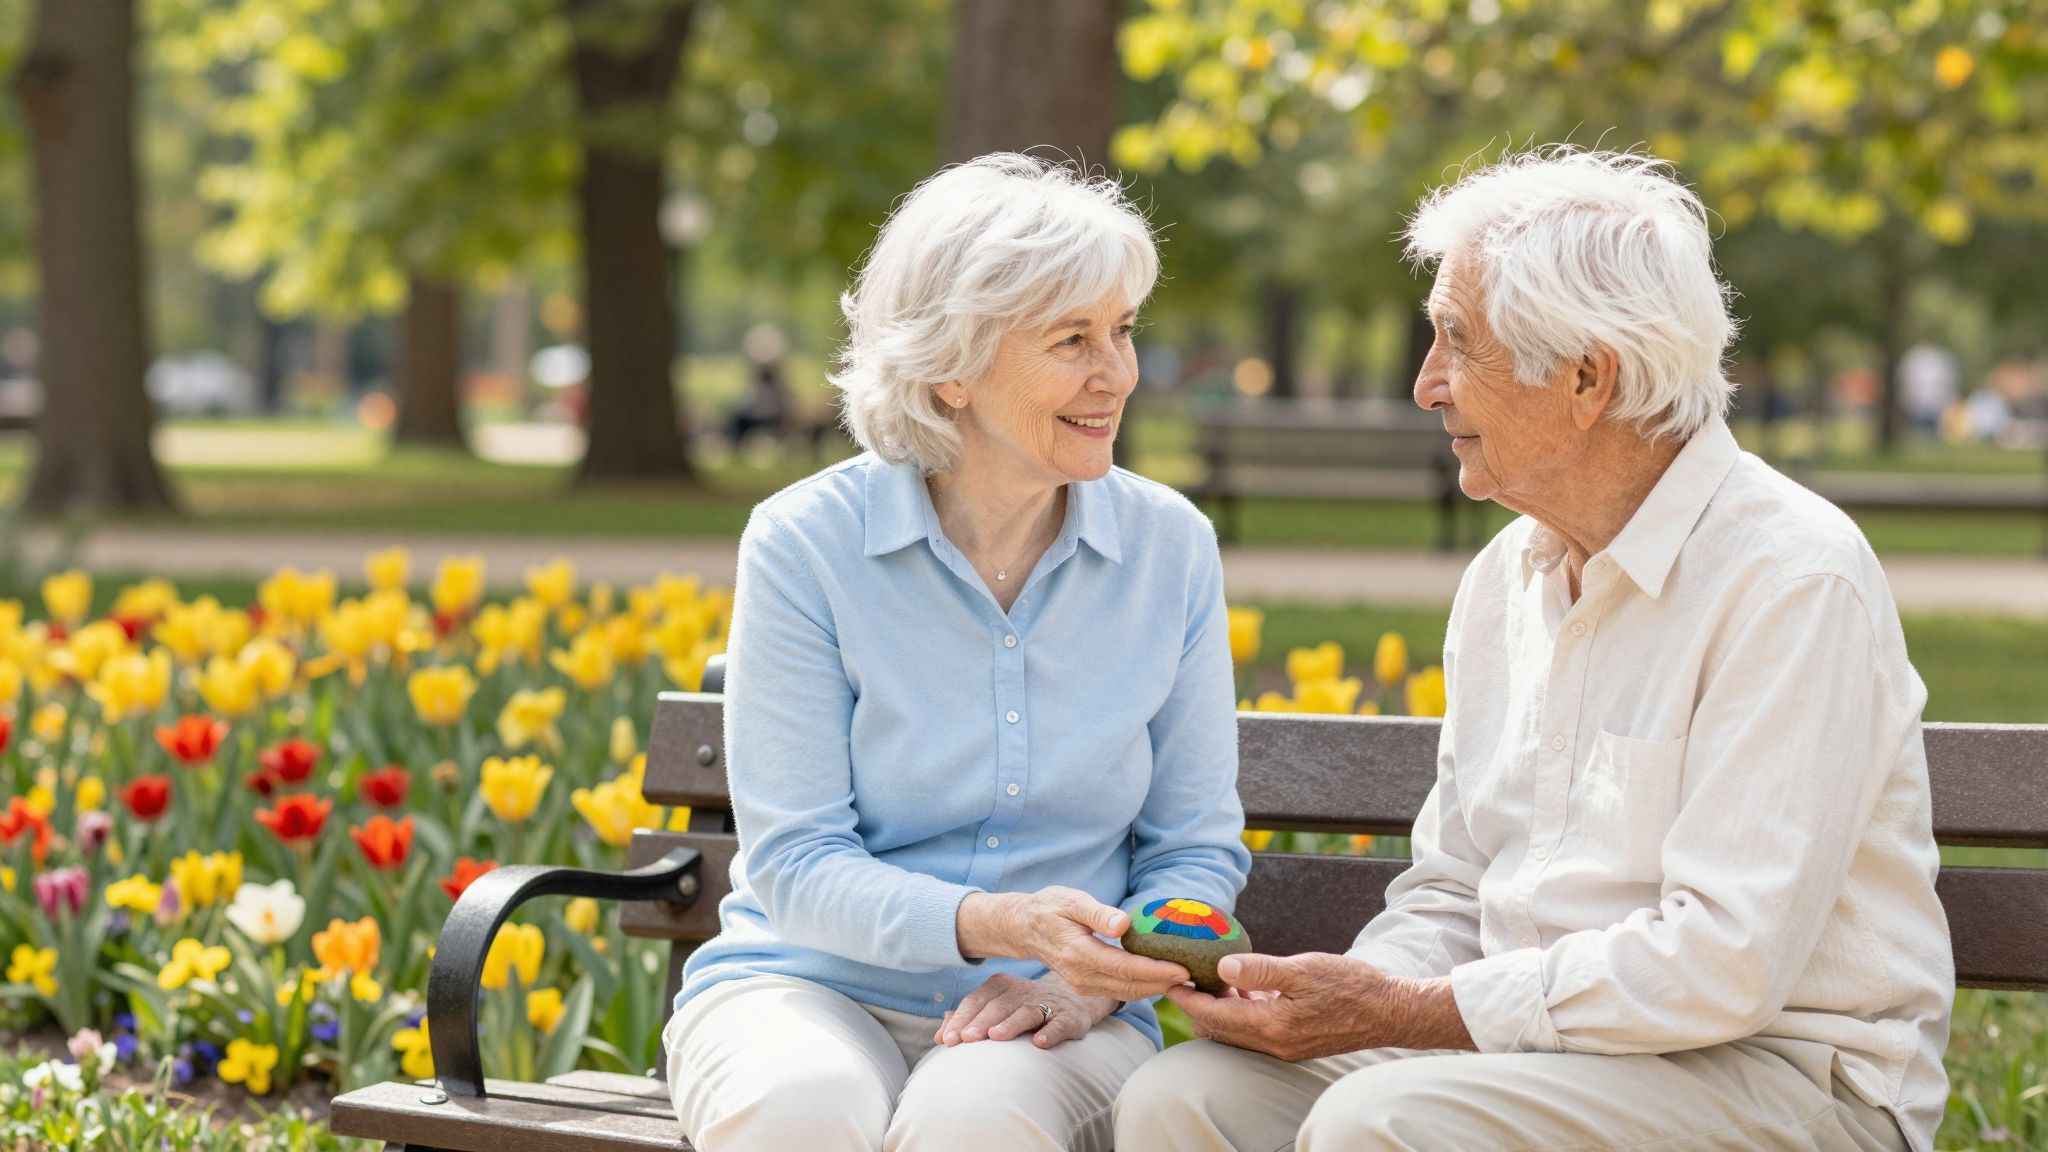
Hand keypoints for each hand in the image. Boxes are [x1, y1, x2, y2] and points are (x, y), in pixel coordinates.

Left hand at [933, 973, 1115, 1049]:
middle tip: (966, 1039)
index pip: (977, 1001)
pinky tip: (1040, 1043)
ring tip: (996, 1037)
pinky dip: (1051, 1032)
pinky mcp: (1069, 1017)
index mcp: (1000, 986)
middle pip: (998, 1007)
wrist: (1072, 1002)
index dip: (962, 1019)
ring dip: (1011, 1024)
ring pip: (1026, 1013)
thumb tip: (939, 1036)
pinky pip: (1060, 1024)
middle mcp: (1022, 991)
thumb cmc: (1023, 1009)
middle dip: (980, 1023)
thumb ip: (967, 1020)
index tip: (948, 1040)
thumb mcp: (995, 1008)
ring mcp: (1047, 1003)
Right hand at [955, 887, 1189, 999]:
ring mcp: (1082, 985)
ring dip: (1157, 990)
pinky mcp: (1086, 987)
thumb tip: (1124, 925)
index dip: (1156, 971)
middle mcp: (1081, 976)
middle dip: (1164, 985)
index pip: (1125, 968)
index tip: (1184, 968)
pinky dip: (1144, 989)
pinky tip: (1163, 980)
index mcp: (1079, 953)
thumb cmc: (1050, 907)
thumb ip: (1097, 913)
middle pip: (1131, 987)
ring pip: (1127, 994)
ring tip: (1187, 982)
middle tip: (1196, 978)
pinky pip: (1120, 992)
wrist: (1023, 927)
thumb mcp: (1071, 901)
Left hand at [1164, 953, 1474, 1061]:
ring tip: (1209, 978)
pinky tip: (1244, 988)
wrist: (1390, 1011)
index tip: (1167, 979)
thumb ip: (1261, 970)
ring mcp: (1284, 1046)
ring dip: (1220, 1008)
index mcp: (1271, 1025)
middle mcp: (1273, 1042)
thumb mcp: (1304, 969)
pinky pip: (1256, 1030)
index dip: (1186, 998)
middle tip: (1182, 977)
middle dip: (1197, 1006)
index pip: (1213, 1016)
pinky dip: (1242, 1012)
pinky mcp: (1295, 1042)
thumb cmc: (1350, 986)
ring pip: (1236, 1031)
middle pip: (1219, 1028)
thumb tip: (1222, 967)